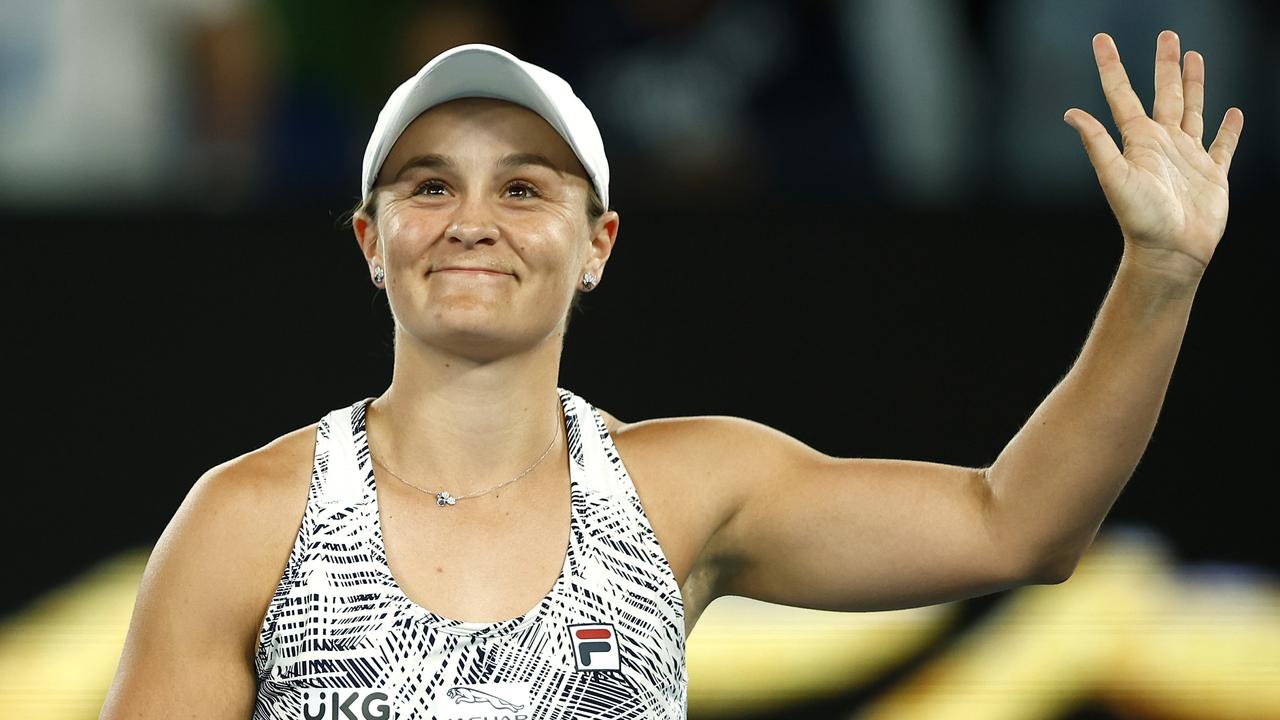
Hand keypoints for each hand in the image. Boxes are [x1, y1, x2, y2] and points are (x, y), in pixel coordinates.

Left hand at [1064, 31, 1243, 279]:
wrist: (1170, 252)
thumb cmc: (1140, 218)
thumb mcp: (1114, 177)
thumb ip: (1097, 144)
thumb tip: (1070, 114)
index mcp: (1138, 140)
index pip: (1121, 94)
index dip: (1112, 66)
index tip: (1101, 39)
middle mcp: (1162, 143)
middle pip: (1165, 92)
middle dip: (1166, 64)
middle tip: (1168, 34)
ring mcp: (1188, 157)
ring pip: (1193, 109)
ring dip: (1195, 84)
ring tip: (1195, 56)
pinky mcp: (1212, 174)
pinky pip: (1223, 145)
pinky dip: (1229, 129)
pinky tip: (1234, 113)